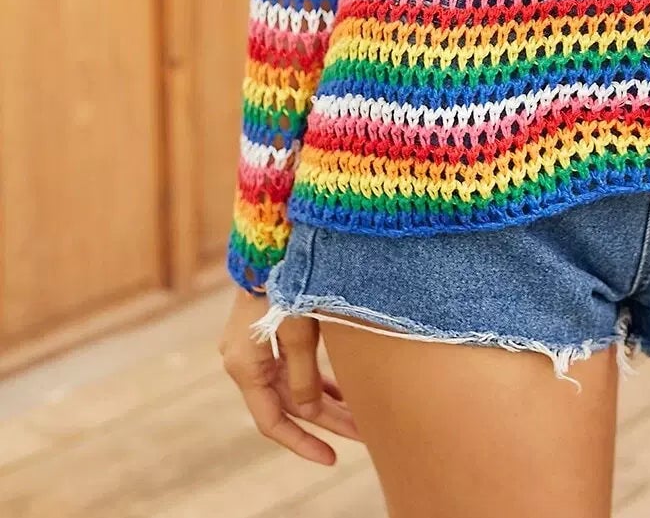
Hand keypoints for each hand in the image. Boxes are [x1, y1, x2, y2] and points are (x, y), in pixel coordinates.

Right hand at [219, 286, 360, 464]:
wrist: (274, 234)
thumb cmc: (287, 281)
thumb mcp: (299, 333)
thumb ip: (304, 377)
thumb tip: (312, 411)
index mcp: (243, 366)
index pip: (272, 422)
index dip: (302, 443)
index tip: (331, 457)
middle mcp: (243, 359)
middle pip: (289, 404)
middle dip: (327, 421)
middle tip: (364, 434)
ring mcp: (255, 345)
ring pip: (293, 384)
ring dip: (325, 399)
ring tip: (360, 415)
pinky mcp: (268, 329)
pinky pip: (292, 365)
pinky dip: (316, 376)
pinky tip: (342, 389)